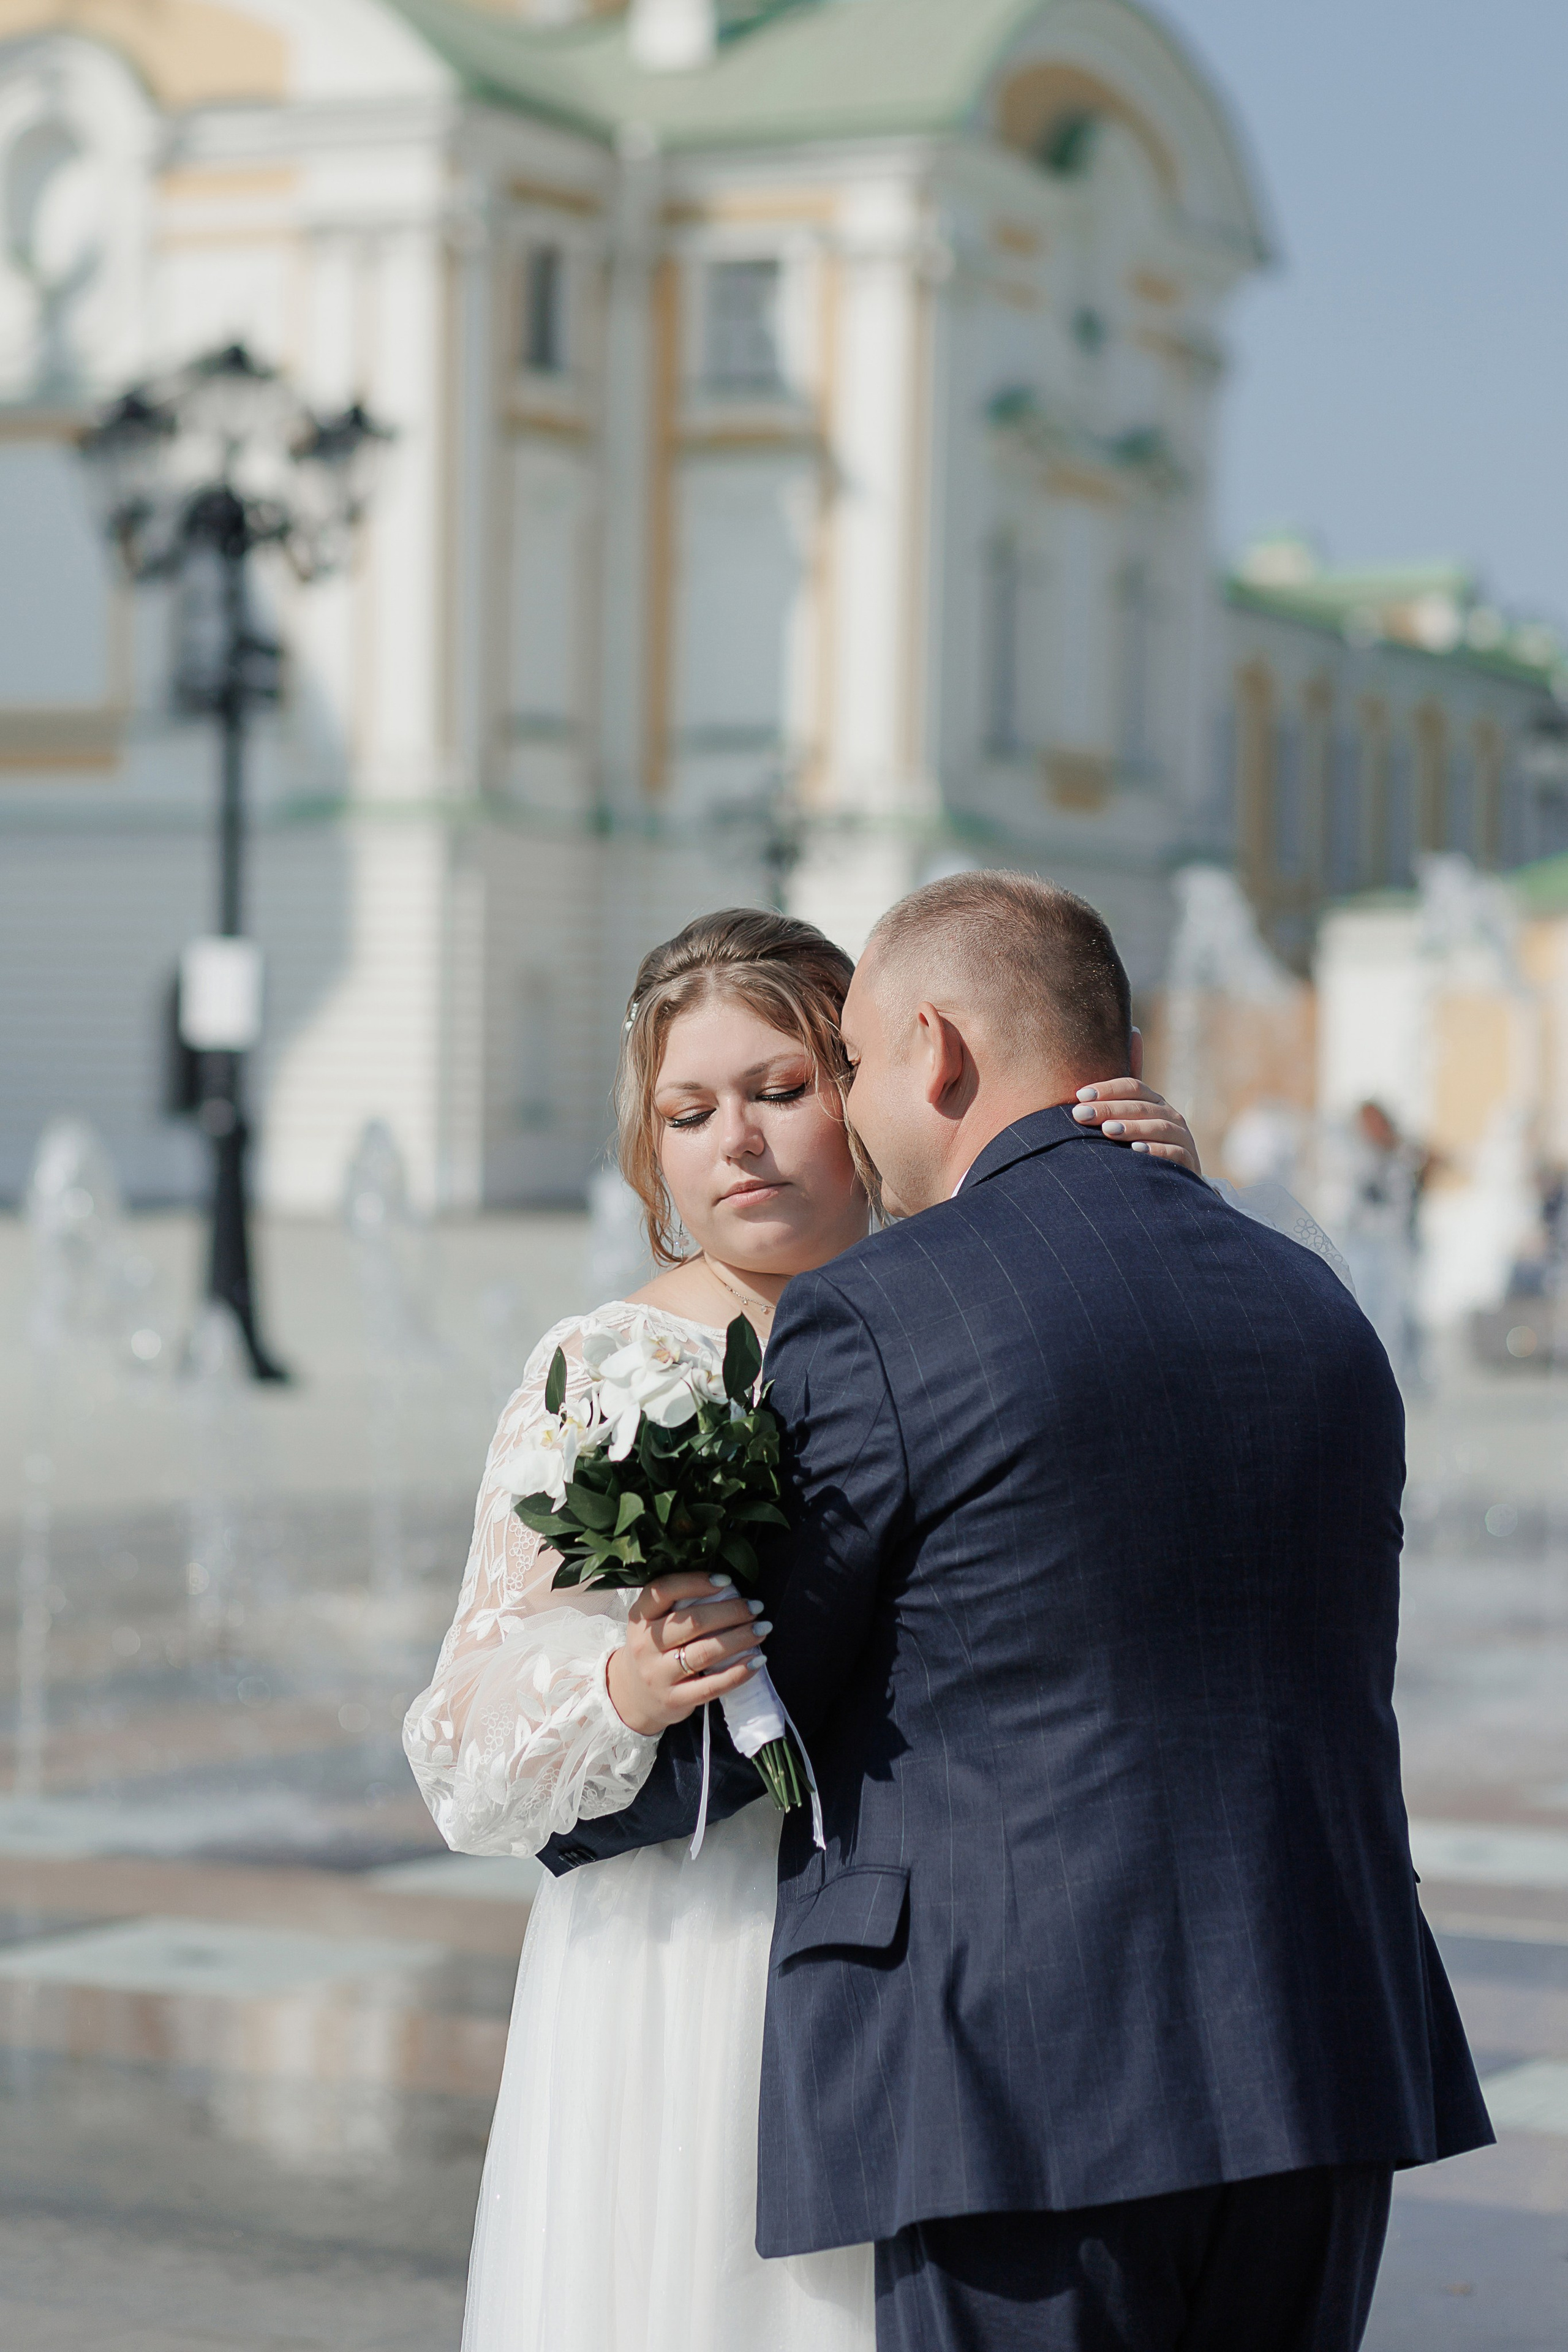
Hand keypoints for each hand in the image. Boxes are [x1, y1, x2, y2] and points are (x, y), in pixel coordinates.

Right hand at [606, 1572, 767, 1737]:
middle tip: (756, 1607)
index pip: (664, 1590)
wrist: (633, 1697)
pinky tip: (757, 1660)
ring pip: (705, 1652)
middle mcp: (645, 1645)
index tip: (727, 1581)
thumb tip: (727, 1586)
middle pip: (692, 1622)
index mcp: (640, 1617)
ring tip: (762, 1629)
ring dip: (740, 1638)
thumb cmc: (654, 1650)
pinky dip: (738, 1672)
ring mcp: (658, 1675)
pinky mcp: (674, 1700)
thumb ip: (677, 1606)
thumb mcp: (652, 1624)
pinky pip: (711, 1686)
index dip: (696, 1582)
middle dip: (730, 1611)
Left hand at [1071, 1077, 1202, 1173]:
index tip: (1080, 1096)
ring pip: (1158, 1126)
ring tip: (1107, 1130)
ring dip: (1131, 1127)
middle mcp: (1170, 1115)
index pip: (1132, 1087)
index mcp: (1154, 1103)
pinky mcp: (1188, 1159)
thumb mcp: (1127, 1133)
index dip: (1107, 1089)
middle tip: (1082, 1114)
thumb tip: (1071, 1112)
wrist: (1177, 1183)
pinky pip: (1174, 1152)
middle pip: (1140, 1106)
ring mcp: (1182, 1137)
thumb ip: (1107, 1120)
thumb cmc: (1140, 1154)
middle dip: (1109, 1109)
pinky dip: (1155, 1150)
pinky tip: (1136, 1150)